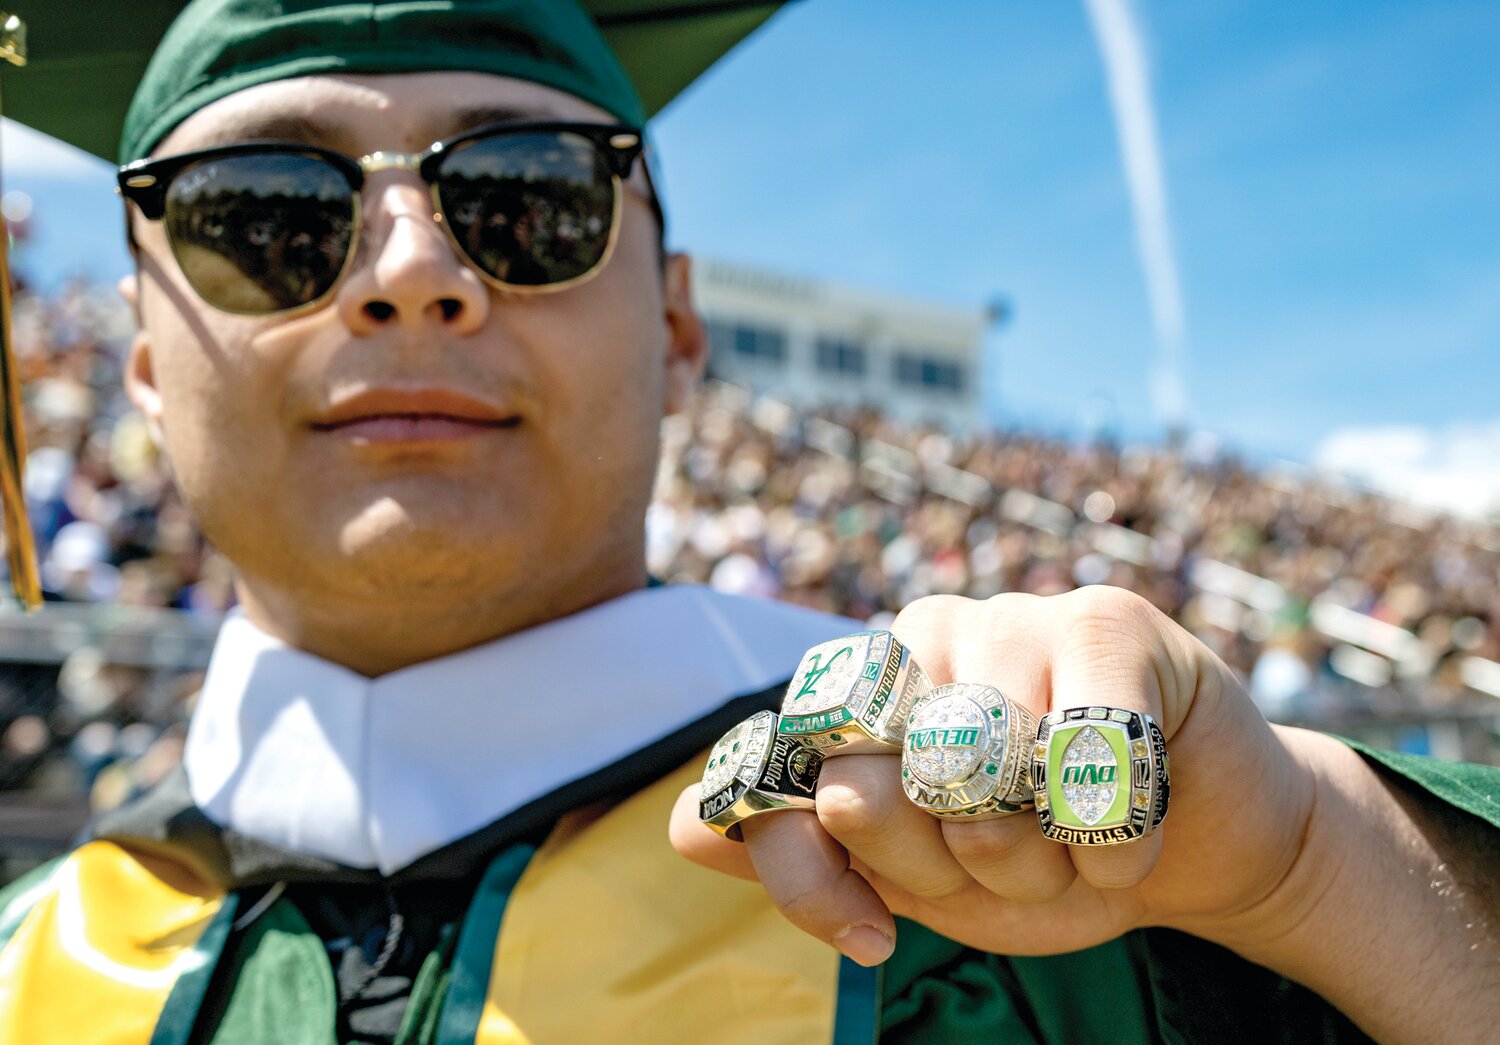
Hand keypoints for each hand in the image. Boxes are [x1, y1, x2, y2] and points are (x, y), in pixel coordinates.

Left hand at [670, 586, 1315, 965]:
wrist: (1187, 848)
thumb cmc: (1039, 854)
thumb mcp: (914, 877)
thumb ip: (804, 853)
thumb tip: (684, 829)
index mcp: (857, 697)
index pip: (778, 781)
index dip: (812, 879)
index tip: (872, 936)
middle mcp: (915, 640)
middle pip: (874, 789)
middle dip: (951, 872)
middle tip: (1011, 868)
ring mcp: (1007, 616)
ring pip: (978, 776)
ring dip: (1039, 860)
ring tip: (1072, 846)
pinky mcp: (1105, 621)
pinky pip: (1082, 760)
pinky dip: (1111, 840)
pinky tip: (1129, 831)